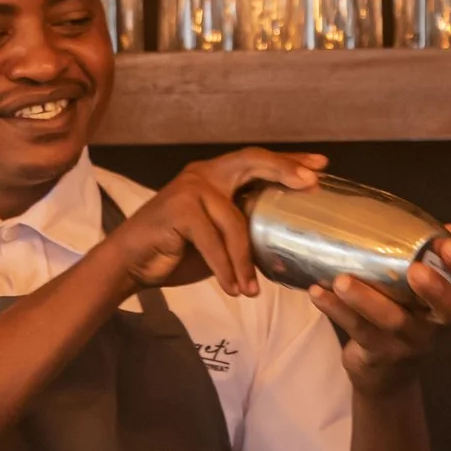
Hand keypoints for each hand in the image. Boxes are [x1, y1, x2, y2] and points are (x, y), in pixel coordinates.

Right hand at [96, 148, 327, 295]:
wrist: (129, 263)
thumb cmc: (175, 251)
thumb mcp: (218, 239)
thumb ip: (242, 230)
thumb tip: (285, 243)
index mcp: (214, 177)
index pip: (257, 161)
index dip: (288, 162)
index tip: (320, 166)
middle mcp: (203, 174)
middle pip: (250, 162)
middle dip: (283, 171)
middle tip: (311, 185)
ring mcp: (189, 188)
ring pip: (234, 220)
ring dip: (245, 260)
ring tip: (251, 289)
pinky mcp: (178, 210)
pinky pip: (212, 241)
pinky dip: (225, 268)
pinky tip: (234, 289)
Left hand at [310, 226, 450, 398]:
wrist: (384, 374)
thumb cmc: (405, 313)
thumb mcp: (420, 290)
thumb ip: (431, 258)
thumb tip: (450, 228)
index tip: (450, 244)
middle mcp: (438, 325)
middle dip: (436, 289)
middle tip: (415, 269)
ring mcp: (410, 343)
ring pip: (394, 322)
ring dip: (367, 299)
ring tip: (342, 279)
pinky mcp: (379, 355)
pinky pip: (358, 331)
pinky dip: (337, 310)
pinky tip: (318, 292)